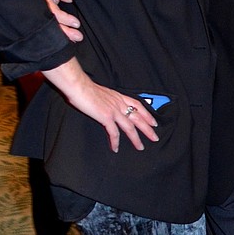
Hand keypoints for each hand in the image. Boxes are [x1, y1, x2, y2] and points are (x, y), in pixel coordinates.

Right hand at [41, 0, 83, 42]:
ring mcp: (39, 19)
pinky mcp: (39, 23)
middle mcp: (40, 12)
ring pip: (51, 31)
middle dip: (65, 32)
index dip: (65, 19)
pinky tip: (66, 42)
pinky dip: (58, 38)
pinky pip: (48, 32)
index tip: (76, 24)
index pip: (54, 13)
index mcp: (43, 3)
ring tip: (75, 40)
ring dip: (63, 36)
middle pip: (53, 25)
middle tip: (78, 37)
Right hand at [43, 59, 157, 153]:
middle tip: (155, 137)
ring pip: (130, 127)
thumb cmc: (85, 88)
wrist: (78, 86)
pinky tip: (116, 148)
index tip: (153, 122)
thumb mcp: (102, 92)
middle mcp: (119, 103)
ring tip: (140, 147)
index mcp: (118, 97)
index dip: (147, 114)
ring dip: (136, 138)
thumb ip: (108, 99)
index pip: (138, 106)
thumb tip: (106, 105)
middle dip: (148, 129)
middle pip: (138, 118)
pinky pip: (114, 133)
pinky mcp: (106, 117)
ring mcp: (114, 110)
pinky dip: (115, 142)